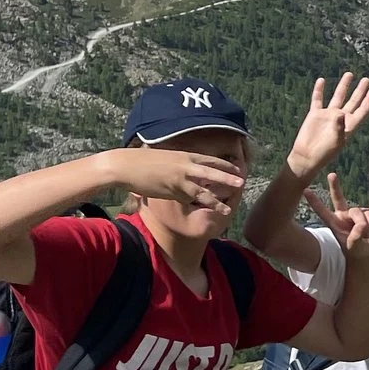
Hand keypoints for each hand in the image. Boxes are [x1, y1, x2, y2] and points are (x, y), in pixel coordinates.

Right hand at [112, 148, 245, 214]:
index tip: (238, 169)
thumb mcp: (165, 156)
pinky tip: (204, 214)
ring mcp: (179, 180)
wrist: (125, 165)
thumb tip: (185, 164)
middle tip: (242, 182)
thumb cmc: (142, 160)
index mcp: (185, 155)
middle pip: (212, 172)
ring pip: (203, 191)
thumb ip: (178, 162)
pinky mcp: (171, 192)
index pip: (210, 159)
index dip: (225, 165)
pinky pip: (187, 201)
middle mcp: (185, 166)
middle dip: (228, 178)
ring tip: (228, 209)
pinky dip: (196, 207)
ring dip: (216, 201)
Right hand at [287, 72, 368, 181]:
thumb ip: (339, 127)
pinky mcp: (315, 115)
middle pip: (353, 101)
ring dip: (343, 86)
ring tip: (349, 74)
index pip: (362, 110)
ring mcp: (328, 116)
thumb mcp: (335, 142)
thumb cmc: (324, 153)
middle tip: (367, 79)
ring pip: (338, 97)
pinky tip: (321, 80)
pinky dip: (319, 90)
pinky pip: (317, 99)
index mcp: (349, 126)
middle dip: (360, 90)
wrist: (306, 157)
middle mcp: (340, 119)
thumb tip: (341, 114)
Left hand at [305, 172, 368, 254]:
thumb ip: (355, 237)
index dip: (314, 201)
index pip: (322, 211)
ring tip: (365, 236)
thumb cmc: (355, 251)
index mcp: (334, 223)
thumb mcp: (352, 247)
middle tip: (332, 175)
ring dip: (362, 225)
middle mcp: (343, 215)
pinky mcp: (367, 213)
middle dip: (335, 186)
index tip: (305, 191)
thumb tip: (362, 226)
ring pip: (357, 212)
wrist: (367, 253)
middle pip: (338, 198)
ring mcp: (355, 213)